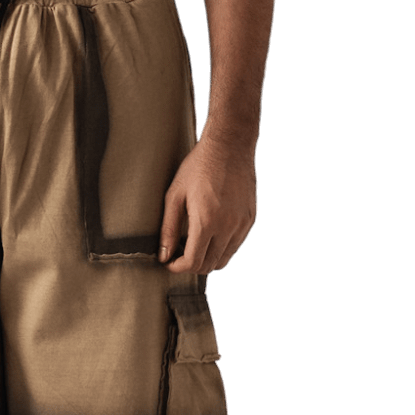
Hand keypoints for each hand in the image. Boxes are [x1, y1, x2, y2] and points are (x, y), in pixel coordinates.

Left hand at [158, 140, 257, 275]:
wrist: (229, 146)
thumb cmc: (198, 166)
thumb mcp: (175, 196)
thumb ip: (168, 229)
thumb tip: (164, 256)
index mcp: (207, 221)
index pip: (194, 263)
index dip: (178, 268)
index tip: (169, 263)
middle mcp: (228, 227)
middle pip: (209, 265)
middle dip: (191, 265)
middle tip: (179, 254)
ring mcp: (242, 224)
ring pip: (224, 259)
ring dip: (207, 259)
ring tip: (193, 245)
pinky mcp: (250, 220)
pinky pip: (236, 246)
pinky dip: (222, 249)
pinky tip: (210, 235)